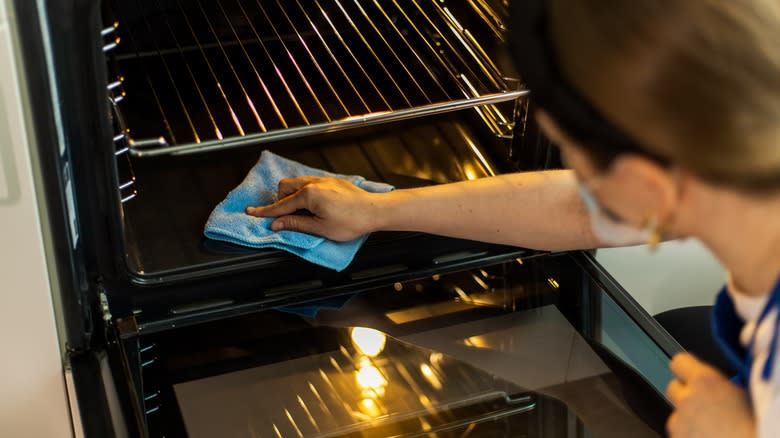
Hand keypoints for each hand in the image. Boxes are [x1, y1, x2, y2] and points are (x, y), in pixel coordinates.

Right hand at [246, 176, 383, 240]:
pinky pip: (309, 182)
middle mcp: (314, 183)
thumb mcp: (321, 228)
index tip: (251, 212)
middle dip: (279, 201)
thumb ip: (296, 224)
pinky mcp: (331, 181)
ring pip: (297, 183)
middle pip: (285, 187)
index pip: (280, 206)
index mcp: (308, 195)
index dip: (265, 212)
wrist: (375, 210)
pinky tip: (312, 204)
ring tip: (298, 211)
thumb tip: (277, 224)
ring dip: (291, 195)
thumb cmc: (351, 221)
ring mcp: (323, 180)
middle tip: (284, 217)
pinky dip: (303, 192)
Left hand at [667, 353, 754, 437]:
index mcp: (705, 381)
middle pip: (674, 388)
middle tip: (705, 403)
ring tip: (711, 425)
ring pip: (676, 413)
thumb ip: (723, 383)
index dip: (686, 368)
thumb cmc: (755, 427)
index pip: (679, 362)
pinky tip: (708, 435)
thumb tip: (718, 382)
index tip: (689, 372)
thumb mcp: (744, 394)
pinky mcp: (678, 437)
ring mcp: (679, 421)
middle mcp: (688, 399)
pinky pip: (680, 431)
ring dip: (688, 417)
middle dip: (687, 394)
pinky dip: (689, 433)